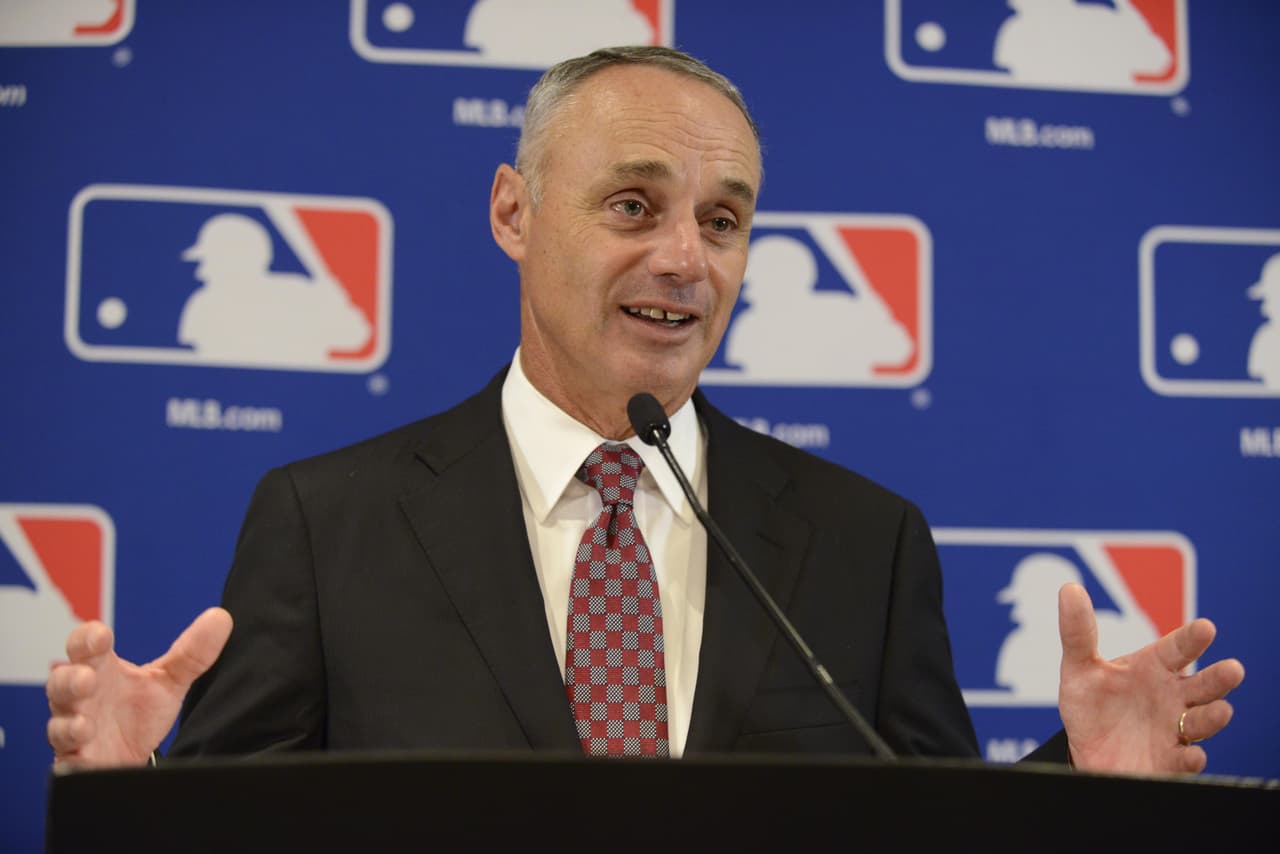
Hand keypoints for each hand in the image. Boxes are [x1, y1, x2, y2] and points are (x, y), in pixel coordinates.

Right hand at [46, 607, 232, 770]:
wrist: (132, 757)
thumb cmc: (139, 712)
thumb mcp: (168, 681)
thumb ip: (192, 653)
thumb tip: (220, 618)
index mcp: (100, 669)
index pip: (85, 646)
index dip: (88, 638)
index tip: (101, 635)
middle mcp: (81, 698)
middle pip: (61, 683)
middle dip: (69, 680)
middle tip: (87, 678)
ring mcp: (74, 729)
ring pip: (58, 724)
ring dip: (69, 722)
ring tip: (85, 723)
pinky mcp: (76, 761)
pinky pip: (66, 760)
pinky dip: (73, 757)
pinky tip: (83, 753)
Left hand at [1056, 583, 1244, 774]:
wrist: (1087, 750)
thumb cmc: (1090, 704)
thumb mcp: (1079, 668)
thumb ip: (1078, 632)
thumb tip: (1070, 589)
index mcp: (1154, 668)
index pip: (1178, 649)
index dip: (1192, 639)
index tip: (1205, 627)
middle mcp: (1172, 696)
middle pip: (1203, 685)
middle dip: (1219, 678)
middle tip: (1233, 669)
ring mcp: (1174, 729)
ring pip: (1202, 721)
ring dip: (1213, 717)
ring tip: (1220, 710)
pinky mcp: (1169, 761)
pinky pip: (1184, 760)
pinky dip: (1190, 758)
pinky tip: (1191, 755)